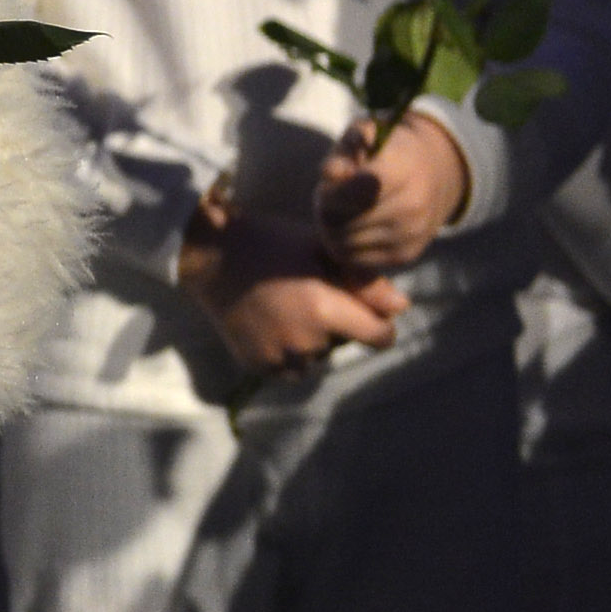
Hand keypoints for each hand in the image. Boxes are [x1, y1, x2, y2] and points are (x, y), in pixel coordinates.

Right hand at [181, 192, 404, 375]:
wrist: (208, 255)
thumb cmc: (270, 243)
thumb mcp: (320, 250)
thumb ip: (364, 281)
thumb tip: (402, 307)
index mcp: (324, 309)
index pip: (380, 336)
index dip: (378, 324)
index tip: (362, 311)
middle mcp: (305, 341)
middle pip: (344, 344)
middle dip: (336, 327)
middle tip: (307, 298)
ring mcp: (279, 357)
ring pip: (316, 358)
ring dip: (311, 342)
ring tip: (286, 312)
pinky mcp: (258, 366)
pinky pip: (289, 368)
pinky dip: (287, 353)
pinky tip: (271, 326)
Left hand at [318, 112, 468, 273]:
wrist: (433, 176)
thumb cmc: (384, 150)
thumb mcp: (364, 134)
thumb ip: (345, 148)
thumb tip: (332, 174)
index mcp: (403, 169)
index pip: (358, 190)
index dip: (333, 189)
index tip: (333, 179)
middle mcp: (413, 205)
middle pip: (343, 220)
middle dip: (324, 208)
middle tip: (327, 196)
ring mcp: (412, 234)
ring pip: (345, 242)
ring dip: (331, 229)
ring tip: (338, 210)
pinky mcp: (405, 256)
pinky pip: (355, 259)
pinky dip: (343, 246)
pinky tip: (350, 226)